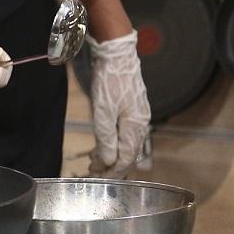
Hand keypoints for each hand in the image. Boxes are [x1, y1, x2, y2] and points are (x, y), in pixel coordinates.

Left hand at [84, 32, 150, 176]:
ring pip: (127, 144)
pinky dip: (115, 142)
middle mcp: (141, 124)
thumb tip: (109, 162)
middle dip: (111, 165)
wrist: (117, 55)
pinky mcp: (133, 109)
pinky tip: (104, 142)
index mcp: (136, 127)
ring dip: (112, 154)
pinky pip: (126, 133)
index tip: (98, 177)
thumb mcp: (103, 112)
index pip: (126, 159)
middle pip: (129, 154)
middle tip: (93, 170)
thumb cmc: (109, 82)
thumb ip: (106, 138)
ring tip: (95, 159)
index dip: (113, 171)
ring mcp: (138, 116)